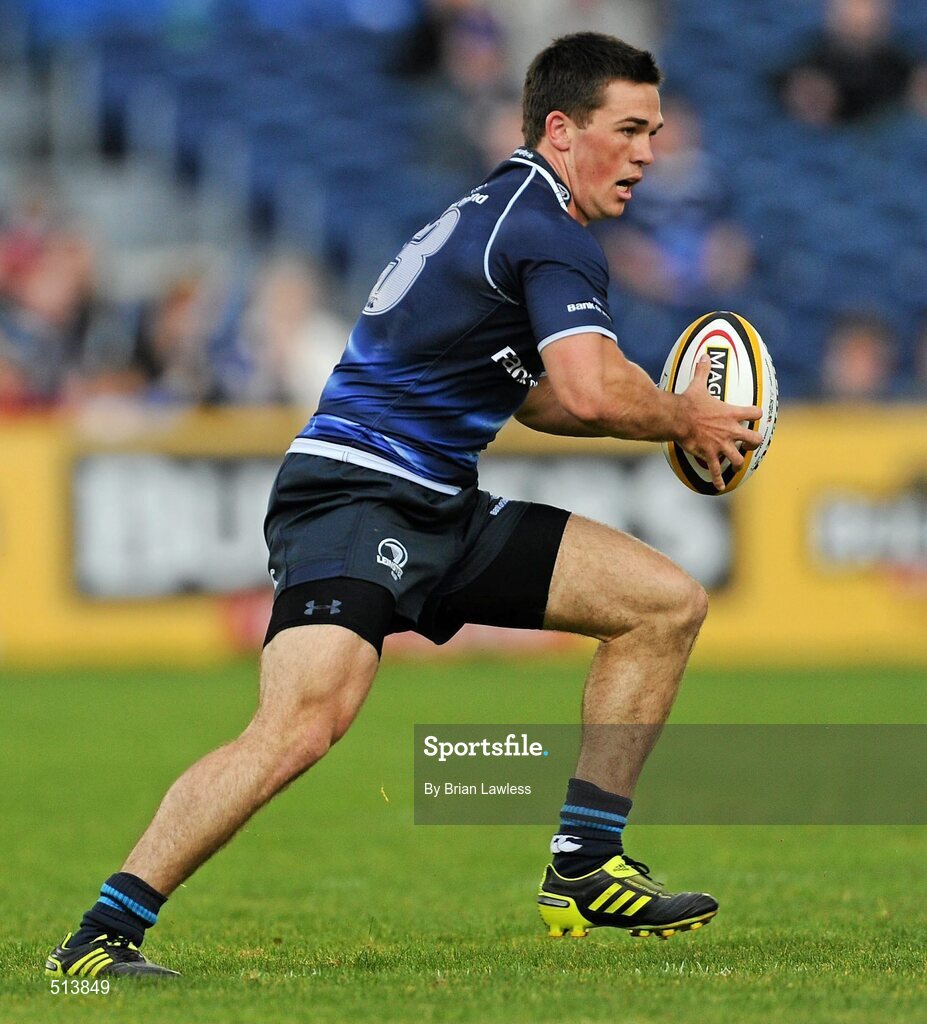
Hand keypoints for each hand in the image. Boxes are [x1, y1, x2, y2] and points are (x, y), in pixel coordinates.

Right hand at [676, 356, 762, 490]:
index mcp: (731, 414)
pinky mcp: (710, 455)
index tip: (754, 415)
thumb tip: (704, 355)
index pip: (754, 414)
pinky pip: (717, 470)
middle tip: (750, 443)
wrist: (678, 418)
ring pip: (738, 458)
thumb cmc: (689, 402)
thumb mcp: (698, 385)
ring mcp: (721, 445)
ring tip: (735, 462)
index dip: (755, 415)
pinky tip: (721, 486)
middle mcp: (731, 431)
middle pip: (754, 440)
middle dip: (754, 442)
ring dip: (738, 460)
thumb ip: (703, 371)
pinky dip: (718, 479)